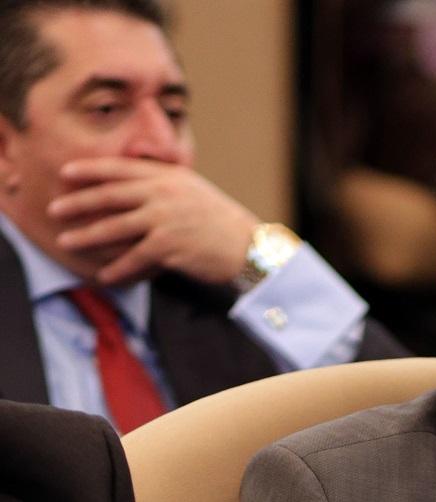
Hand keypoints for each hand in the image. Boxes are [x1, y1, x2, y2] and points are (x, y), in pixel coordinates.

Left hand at [48, 158, 259, 285]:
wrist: (249, 246)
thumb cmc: (221, 221)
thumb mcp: (194, 191)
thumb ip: (165, 184)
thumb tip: (136, 183)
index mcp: (170, 176)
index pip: (122, 168)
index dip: (91, 169)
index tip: (67, 172)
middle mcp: (164, 193)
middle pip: (110, 196)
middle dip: (78, 202)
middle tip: (54, 209)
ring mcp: (165, 219)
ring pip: (114, 228)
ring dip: (86, 237)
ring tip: (66, 242)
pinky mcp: (168, 246)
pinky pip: (132, 258)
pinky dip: (116, 269)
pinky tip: (103, 276)